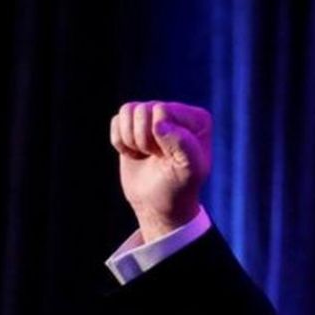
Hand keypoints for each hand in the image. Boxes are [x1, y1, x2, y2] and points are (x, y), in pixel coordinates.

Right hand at [110, 101, 211, 242]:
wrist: (158, 204)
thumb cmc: (178, 187)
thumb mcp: (189, 171)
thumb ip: (183, 145)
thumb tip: (159, 124)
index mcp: (198, 119)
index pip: (162, 111)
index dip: (160, 137)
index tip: (171, 156)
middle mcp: (177, 112)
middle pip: (143, 110)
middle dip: (144, 139)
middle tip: (158, 157)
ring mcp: (154, 116)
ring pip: (128, 110)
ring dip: (131, 140)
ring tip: (147, 154)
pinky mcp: (134, 124)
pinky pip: (117, 120)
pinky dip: (120, 142)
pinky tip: (135, 154)